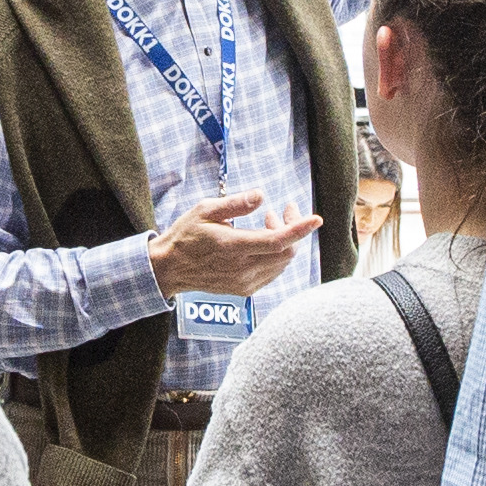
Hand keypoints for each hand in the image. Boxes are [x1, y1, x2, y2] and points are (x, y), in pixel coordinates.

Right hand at [147, 190, 319, 296]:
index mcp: (233, 247)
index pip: (277, 241)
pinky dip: (276, 254)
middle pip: (286, 251)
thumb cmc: (185, 235)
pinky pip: (272, 272)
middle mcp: (242, 269)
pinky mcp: (244, 289)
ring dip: (283, 241)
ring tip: (266, 222)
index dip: (299, 229)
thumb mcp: (205, 210)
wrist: (169, 269)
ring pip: (282, 262)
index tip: (316, 219)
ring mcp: (245, 282)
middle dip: (290, 228)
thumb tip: (261, 196)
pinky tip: (262, 242)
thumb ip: (236, 203)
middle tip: (278, 210)